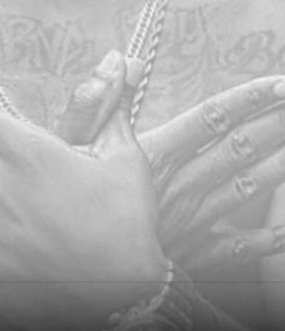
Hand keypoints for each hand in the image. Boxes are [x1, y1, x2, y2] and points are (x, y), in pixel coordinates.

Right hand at [59, 68, 284, 274]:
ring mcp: (190, 222)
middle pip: (238, 149)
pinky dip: (263, 240)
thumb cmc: (68, 201)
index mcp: (156, 156)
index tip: (278, 84)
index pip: (211, 118)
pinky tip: (283, 231)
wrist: (72, 272)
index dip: (248, 100)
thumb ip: (99, 100)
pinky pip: (234, 247)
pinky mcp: (189, 255)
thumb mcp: (74, 145)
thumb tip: (122, 58)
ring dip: (277, 167)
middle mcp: (180, 186)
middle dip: (275, 124)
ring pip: (244, 189)